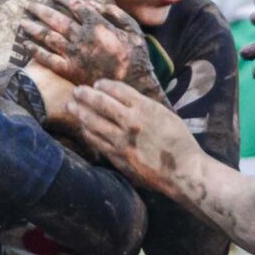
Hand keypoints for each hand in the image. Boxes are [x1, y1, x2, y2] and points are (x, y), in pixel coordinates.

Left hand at [20, 0, 156, 94]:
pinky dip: (35, 50)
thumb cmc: (136, 57)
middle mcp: (82, 36)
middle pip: (55, 19)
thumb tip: (93, 3)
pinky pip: (47, 59)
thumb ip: (114, 13)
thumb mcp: (132, 29)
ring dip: (33, 28)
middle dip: (40, 10)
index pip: (74, 5)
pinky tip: (26, 44)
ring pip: (48, 37)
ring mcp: (74, 54)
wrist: (132, 85)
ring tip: (22, 22)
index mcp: (97, 24)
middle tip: (28, 4)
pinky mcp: (69, 70)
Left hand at [61, 83, 198, 193]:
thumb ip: (143, 106)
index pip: (117, 90)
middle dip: (85, 95)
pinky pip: (97, 141)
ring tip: (71, 105)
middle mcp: (131, 122)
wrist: (183, 170)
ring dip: (79, 112)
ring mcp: (122, 141)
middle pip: (100, 103)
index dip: (103, 85)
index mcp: (145, 108)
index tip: (97, 84)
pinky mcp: (118, 157)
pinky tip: (83, 127)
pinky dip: (87, 132)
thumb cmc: (178, 141)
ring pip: (93, 122)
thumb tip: (121, 99)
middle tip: (77, 91)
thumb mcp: (164, 114)